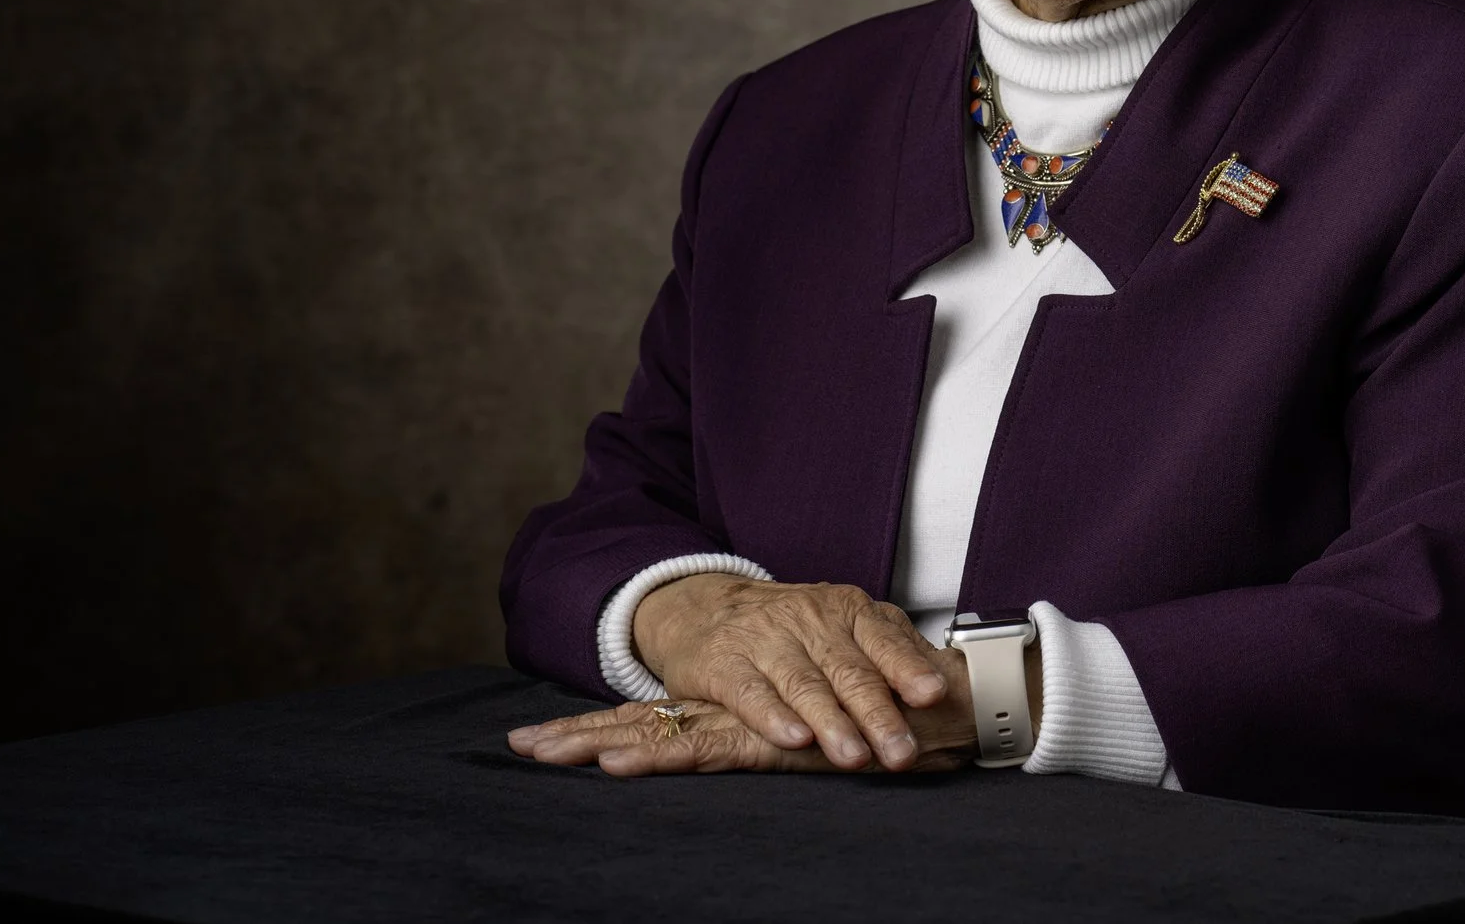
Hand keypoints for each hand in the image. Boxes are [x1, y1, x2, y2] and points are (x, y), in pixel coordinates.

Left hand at [507, 643, 1044, 776]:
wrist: (951, 700)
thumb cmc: (897, 724)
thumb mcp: (834, 741)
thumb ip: (798, 743)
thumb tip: (774, 758)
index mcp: (746, 712)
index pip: (664, 720)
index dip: (606, 727)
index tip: (544, 739)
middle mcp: (743, 710)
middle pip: (647, 720)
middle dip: (579, 735)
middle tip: (513, 746)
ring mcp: (756, 722)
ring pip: (663, 733)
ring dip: (599, 743)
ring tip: (542, 755)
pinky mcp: (774, 740)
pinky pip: (706, 750)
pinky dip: (658, 756)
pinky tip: (616, 764)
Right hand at [627, 576, 947, 770]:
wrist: (706, 607)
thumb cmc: (793, 628)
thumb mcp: (844, 628)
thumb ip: (889, 650)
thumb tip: (943, 681)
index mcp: (845, 610)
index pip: (883, 640)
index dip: (908, 668)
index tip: (933, 696)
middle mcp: (807, 620)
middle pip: (848, 671)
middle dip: (878, 714)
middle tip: (902, 752)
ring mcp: (764, 639)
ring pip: (804, 684)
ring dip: (832, 723)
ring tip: (854, 757)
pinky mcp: (723, 664)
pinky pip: (751, 693)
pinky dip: (773, 717)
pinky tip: (794, 739)